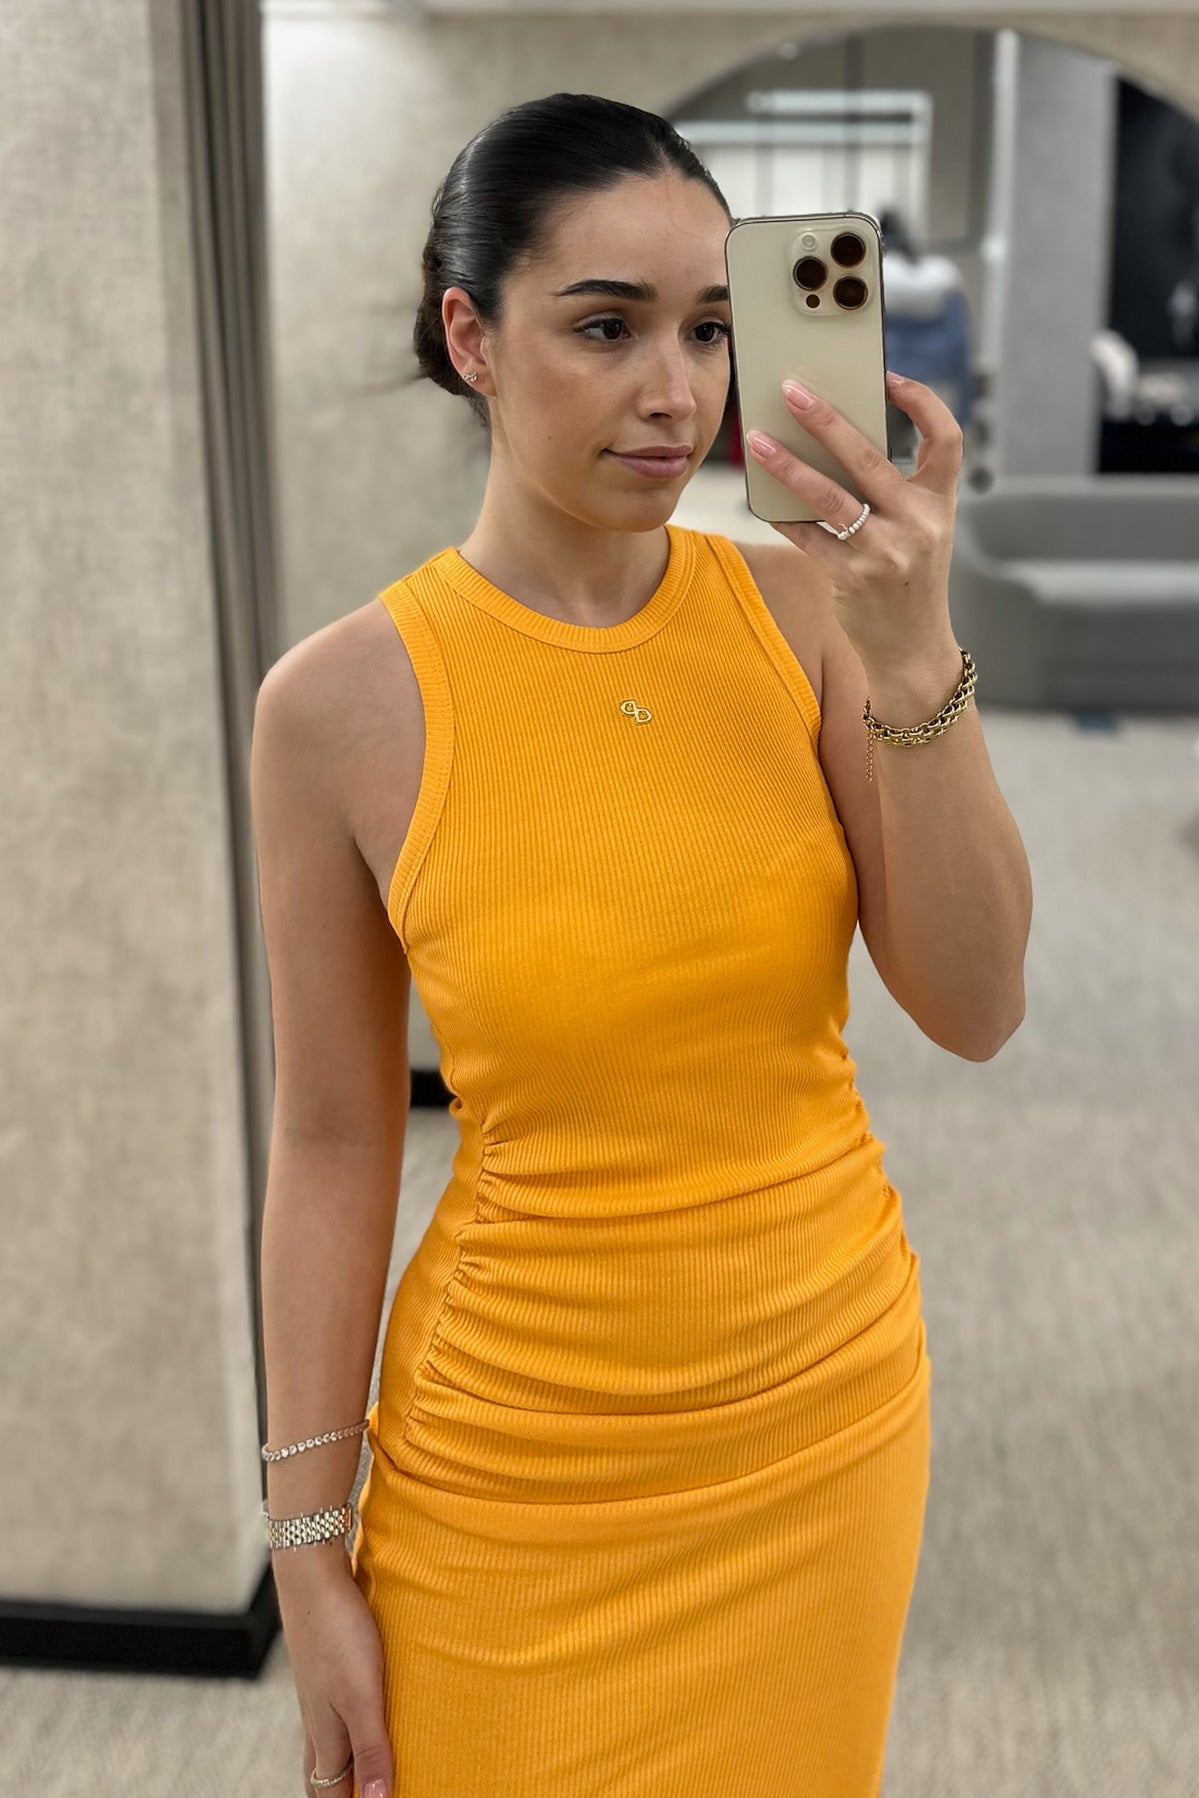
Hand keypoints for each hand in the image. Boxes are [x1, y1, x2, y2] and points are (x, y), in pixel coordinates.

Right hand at [274, 1551, 394, 1797]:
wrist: (311, 1577)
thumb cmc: (338, 1635)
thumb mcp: (362, 1696)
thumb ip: (371, 1749)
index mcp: (325, 1737)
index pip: (329, 1796)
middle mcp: (317, 1722)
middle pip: (322, 1779)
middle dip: (337, 1797)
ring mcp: (318, 1696)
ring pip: (326, 1748)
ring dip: (343, 1769)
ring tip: (362, 1777)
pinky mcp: (326, 1671)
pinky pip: (334, 1718)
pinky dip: (348, 1735)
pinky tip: (363, 1721)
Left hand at [745, 372, 962, 677]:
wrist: (913, 647)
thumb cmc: (909, 577)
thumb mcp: (921, 529)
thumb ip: (894, 491)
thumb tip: (831, 442)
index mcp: (940, 503)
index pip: (946, 439)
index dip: (922, 402)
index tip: (890, 377)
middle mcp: (919, 523)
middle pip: (868, 458)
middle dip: (826, 420)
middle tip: (792, 391)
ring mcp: (886, 552)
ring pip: (829, 497)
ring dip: (788, 466)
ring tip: (758, 442)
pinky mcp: (853, 578)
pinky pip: (808, 537)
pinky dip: (783, 516)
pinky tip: (762, 498)